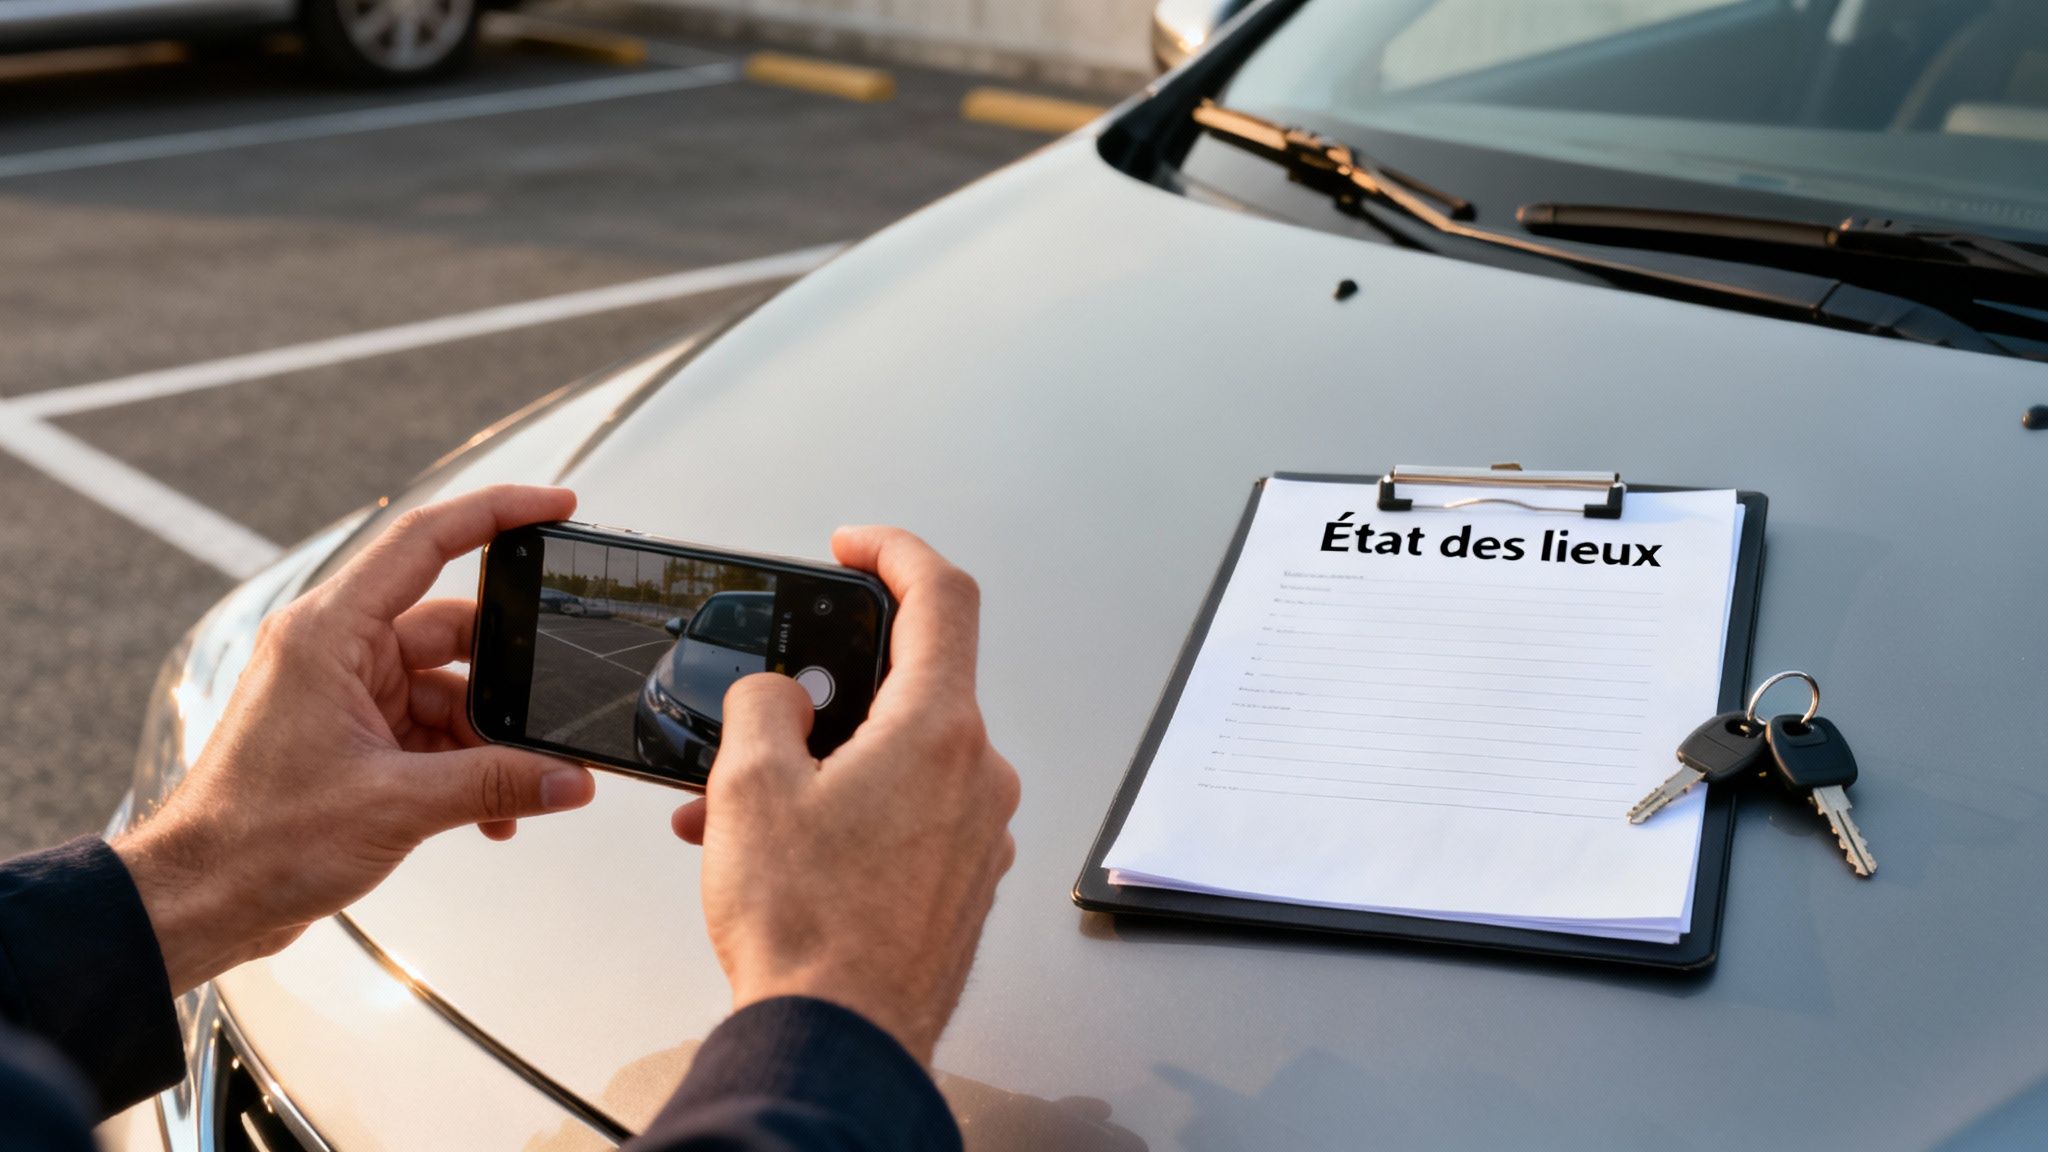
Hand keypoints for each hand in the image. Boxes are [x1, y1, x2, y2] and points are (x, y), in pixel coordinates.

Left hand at [114, 485, 595, 993]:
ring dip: (486, 740)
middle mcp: (336, 651)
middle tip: (550, 711)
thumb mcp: (396, 805)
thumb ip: (495, 785)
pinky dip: (465, 765)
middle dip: (505, 681)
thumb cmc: (253, 841)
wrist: (201, 900)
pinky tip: (490, 811)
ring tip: (515, 790)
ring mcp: (345, 694)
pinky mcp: (353, 736)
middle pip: (453, 631)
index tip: (556, 505)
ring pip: (448, 689)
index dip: (497, 513)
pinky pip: (431, 731)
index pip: (425, 541)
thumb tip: (567, 777)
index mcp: (328, 633)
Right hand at [672, 527, 1018, 1063]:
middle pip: (912, 686)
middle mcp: (977, 775)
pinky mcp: (964, 880)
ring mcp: (979, 832)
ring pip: (900, 759)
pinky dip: (849, 812)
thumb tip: (778, 697)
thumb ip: (764, 706)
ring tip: (747, 806)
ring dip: (826, 764)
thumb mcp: (750, 787)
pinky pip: (908, 815)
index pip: (943, 595)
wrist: (841, 1043)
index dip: (896, 551)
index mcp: (938, 730)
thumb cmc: (810, 935)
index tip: (857, 547)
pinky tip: (786, 848)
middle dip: (830, 691)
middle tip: (769, 714)